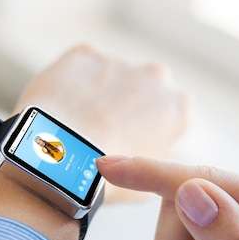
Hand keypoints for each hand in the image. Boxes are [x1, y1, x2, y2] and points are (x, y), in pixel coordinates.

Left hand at [14, 44, 189, 202]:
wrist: (62, 159)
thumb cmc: (107, 180)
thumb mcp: (149, 185)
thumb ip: (159, 160)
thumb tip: (150, 155)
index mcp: (177, 108)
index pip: (172, 115)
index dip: (152, 130)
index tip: (134, 144)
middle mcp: (156, 77)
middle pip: (146, 88)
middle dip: (131, 103)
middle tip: (107, 133)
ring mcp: (119, 62)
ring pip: (112, 77)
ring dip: (101, 94)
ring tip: (78, 126)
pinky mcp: (85, 55)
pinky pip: (82, 68)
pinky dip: (73, 83)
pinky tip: (62, 109)